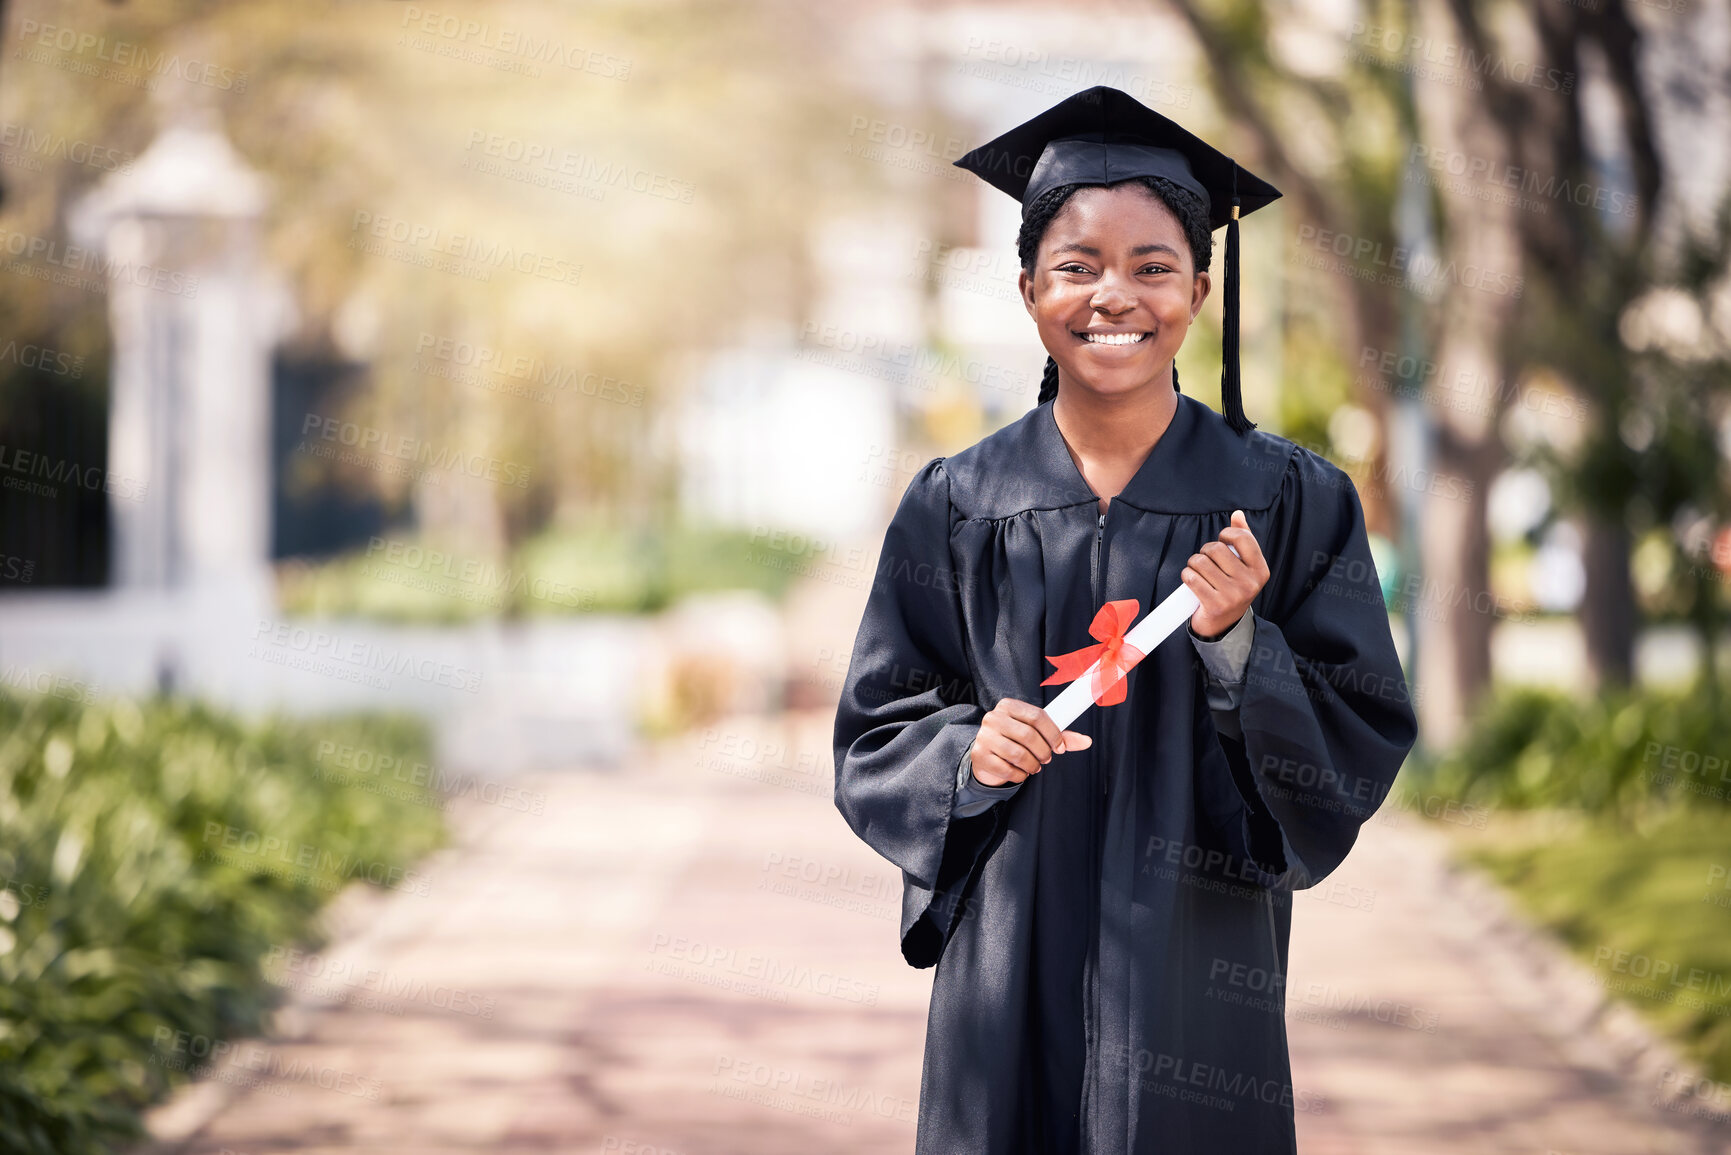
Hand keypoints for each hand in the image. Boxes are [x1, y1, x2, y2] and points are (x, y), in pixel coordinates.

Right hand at [969, 698, 1093, 786]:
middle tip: (1047, 759)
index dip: (1053, 734)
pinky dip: (1019, 775)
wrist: (987, 755)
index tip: (1060, 747)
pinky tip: (1021, 772)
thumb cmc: (1015, 740)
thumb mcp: (1036, 733)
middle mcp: (993, 718)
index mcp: (1008, 706)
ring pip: (1018, 754)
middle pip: (1028, 735)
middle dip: (1043, 751)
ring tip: (1034, 766)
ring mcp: (984, 736)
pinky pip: (1007, 769)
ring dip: (1032, 765)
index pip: (1037, 716)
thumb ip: (1060, 736)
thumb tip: (1087, 741)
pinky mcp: (979, 755)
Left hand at [1182, 509, 1269, 639]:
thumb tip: (1238, 514)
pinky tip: (1191, 581)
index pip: (1243, 538)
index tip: (1221, 541)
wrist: (1224, 625)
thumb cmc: (1232, 588)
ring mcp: (1233, 595)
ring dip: (1193, 564)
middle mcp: (1250, 583)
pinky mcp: (1215, 605)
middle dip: (1205, 551)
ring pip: (1200, 562)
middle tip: (1206, 562)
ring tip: (1198, 572)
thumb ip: (1242, 539)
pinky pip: (1191, 578)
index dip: (1226, 534)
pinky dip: (1186, 576)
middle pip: (1216, 548)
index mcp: (1260, 570)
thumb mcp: (1243, 566)